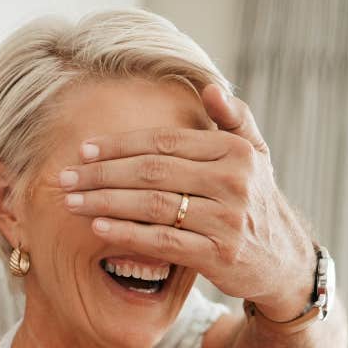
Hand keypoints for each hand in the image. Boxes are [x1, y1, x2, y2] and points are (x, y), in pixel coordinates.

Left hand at [60, 84, 314, 320]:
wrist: (283, 259)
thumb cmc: (256, 202)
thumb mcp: (255, 156)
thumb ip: (234, 120)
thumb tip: (210, 88)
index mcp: (233, 151)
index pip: (164, 143)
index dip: (120, 145)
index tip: (84, 148)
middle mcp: (232, 181)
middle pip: (152, 172)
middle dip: (102, 173)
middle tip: (64, 177)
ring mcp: (226, 219)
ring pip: (152, 206)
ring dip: (105, 202)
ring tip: (72, 201)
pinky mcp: (217, 255)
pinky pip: (162, 241)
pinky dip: (126, 233)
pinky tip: (98, 227)